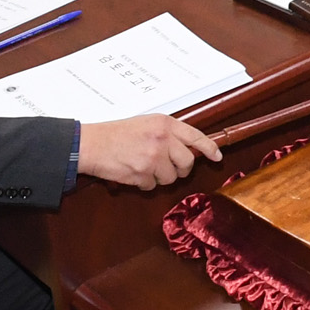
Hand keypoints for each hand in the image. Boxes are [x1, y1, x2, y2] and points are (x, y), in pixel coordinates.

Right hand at [78, 114, 223, 189]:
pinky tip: (134, 172)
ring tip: (144, 166)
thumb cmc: (117, 133)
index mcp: (165, 124)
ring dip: (160, 177)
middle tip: (169, 167)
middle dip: (181, 169)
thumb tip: (189, 148)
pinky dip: (145, 183)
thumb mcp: (147, 123)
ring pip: (171, 177)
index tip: (217, 156)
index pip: (196, 137)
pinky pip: (153, 185)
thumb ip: (168, 133)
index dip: (210, 148)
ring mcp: (153, 157)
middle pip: (187, 162)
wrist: (92, 143)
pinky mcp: (142, 173)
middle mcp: (162, 139)